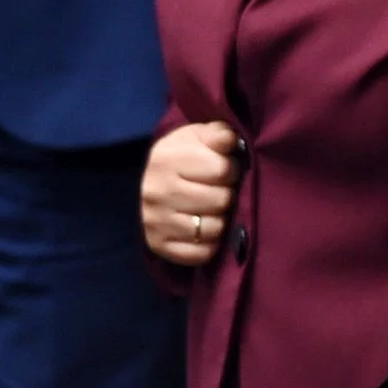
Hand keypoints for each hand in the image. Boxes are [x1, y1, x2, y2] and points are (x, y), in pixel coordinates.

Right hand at [141, 121, 238, 266]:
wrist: (157, 181)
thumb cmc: (187, 155)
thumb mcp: (200, 136)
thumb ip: (218, 134)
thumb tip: (229, 140)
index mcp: (166, 158)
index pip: (221, 170)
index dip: (232, 169)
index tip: (227, 169)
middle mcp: (156, 191)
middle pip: (219, 201)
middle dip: (228, 195)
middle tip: (223, 191)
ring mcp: (154, 221)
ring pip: (213, 229)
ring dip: (222, 220)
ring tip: (216, 209)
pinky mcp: (158, 246)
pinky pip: (201, 254)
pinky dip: (211, 245)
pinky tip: (208, 230)